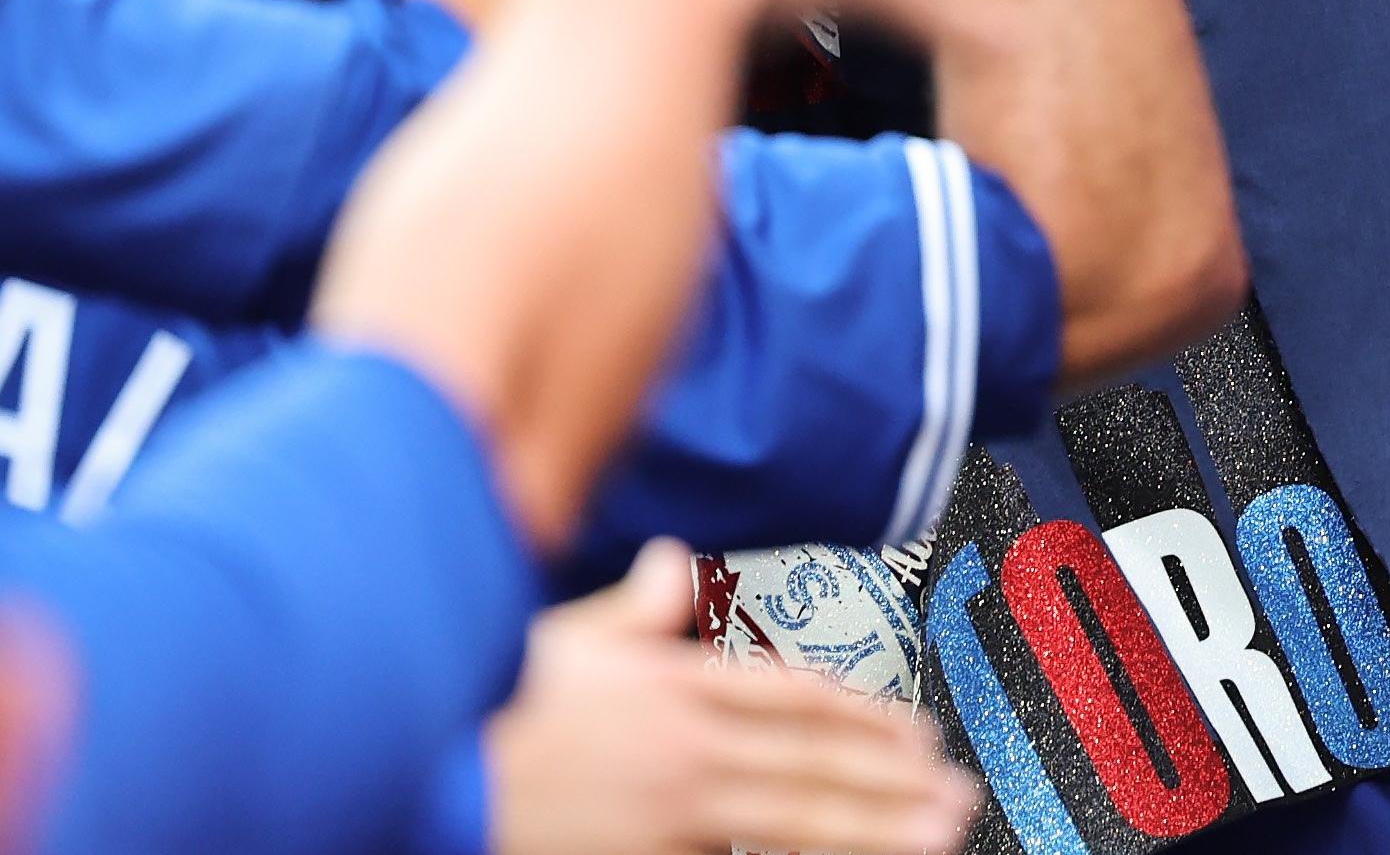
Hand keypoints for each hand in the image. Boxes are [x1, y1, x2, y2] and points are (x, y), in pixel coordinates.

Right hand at [488, 540, 978, 854]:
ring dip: (876, 827)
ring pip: (798, 818)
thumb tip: (679, 561)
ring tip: (938, 834)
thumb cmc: (494, 708)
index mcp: (678, 685)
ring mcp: (673, 808)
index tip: (914, 732)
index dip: (864, 717)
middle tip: (957, 792)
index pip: (797, 699)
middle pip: (817, 762)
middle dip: (895, 778)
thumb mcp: (571, 640)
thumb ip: (638, 608)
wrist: (432, 772)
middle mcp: (690, 745)